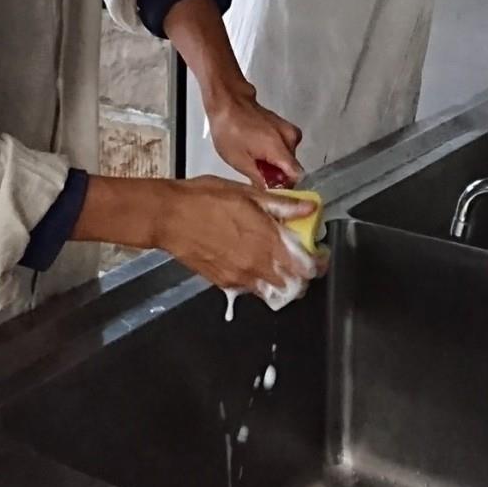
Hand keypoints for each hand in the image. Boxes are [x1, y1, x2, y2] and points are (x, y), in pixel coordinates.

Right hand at [155, 177, 324, 295]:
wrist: (168, 216)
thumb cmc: (204, 199)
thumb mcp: (247, 193)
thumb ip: (282, 205)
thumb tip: (310, 206)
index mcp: (267, 240)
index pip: (307, 267)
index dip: (318, 263)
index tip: (319, 255)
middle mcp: (257, 264)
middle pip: (294, 286)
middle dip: (302, 276)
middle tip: (301, 261)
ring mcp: (240, 277)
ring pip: (273, 293)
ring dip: (281, 283)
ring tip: (279, 266)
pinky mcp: (223, 283)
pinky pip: (250, 290)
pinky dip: (258, 282)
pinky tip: (252, 265)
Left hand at [207, 83, 303, 187]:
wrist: (228, 102)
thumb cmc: (230, 129)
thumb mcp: (239, 161)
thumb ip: (260, 179)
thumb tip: (271, 193)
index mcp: (279, 148)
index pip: (297, 175)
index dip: (288, 187)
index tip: (275, 193)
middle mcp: (290, 138)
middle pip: (291, 167)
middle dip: (277, 176)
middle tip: (257, 177)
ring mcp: (288, 130)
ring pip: (287, 158)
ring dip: (274, 164)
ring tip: (254, 162)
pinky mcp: (284, 126)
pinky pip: (284, 147)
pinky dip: (273, 153)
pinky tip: (257, 151)